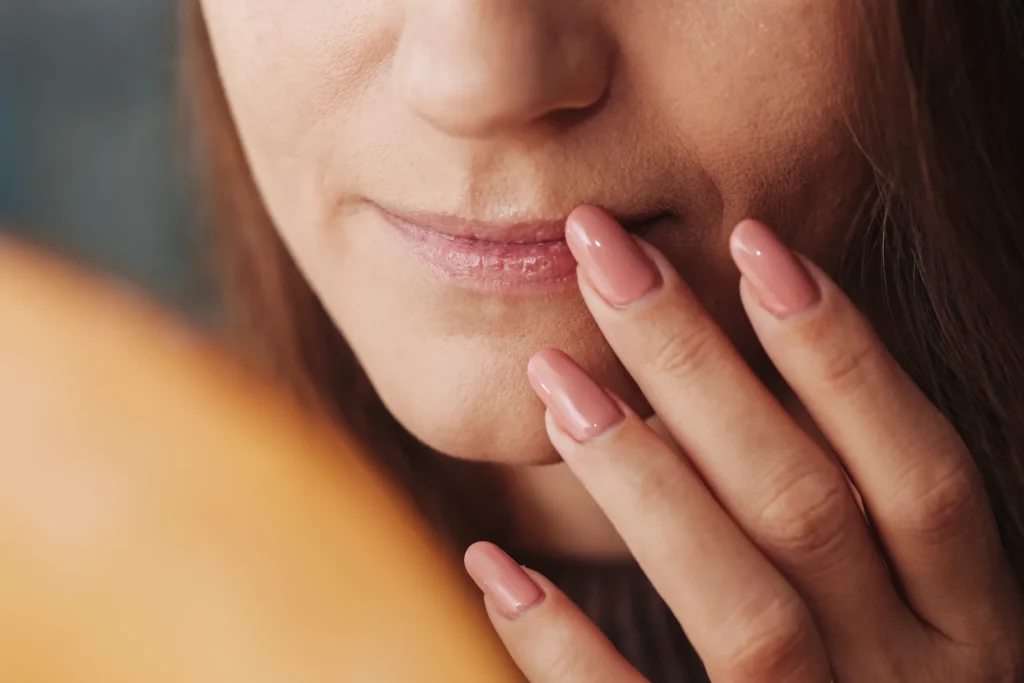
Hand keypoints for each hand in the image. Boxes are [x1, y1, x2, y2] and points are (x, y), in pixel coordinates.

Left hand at [464, 207, 1023, 681]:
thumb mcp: (909, 614)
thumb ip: (854, 518)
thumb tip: (745, 367)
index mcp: (972, 623)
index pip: (918, 470)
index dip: (842, 352)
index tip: (751, 239)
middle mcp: (925, 682)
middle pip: (808, 505)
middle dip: (702, 369)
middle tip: (607, 258)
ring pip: (744, 608)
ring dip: (642, 483)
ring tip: (551, 383)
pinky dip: (563, 649)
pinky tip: (490, 565)